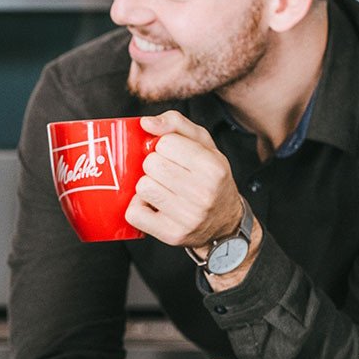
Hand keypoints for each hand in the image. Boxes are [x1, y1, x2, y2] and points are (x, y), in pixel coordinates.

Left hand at [126, 111, 247, 251]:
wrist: (225, 222)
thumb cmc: (210, 179)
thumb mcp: (203, 145)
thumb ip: (176, 124)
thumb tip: (146, 123)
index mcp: (213, 167)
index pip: (165, 143)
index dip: (164, 146)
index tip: (173, 155)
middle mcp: (203, 193)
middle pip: (151, 164)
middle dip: (154, 165)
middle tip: (166, 173)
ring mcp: (188, 217)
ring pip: (142, 187)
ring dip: (147, 185)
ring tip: (161, 189)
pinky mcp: (172, 234)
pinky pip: (134, 213)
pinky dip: (138, 208)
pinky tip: (153, 206)